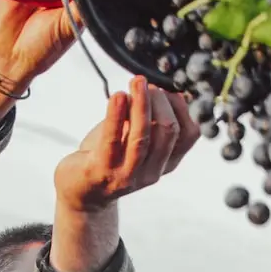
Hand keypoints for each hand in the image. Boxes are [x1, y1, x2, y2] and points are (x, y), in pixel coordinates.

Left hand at [54, 77, 199, 213]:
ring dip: (141, 103)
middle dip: (159, 100)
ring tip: (136, 82)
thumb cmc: (109, 156)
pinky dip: (116, 114)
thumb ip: (152, 119)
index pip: (189, 133)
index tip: (165, 89)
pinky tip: (118, 96)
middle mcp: (152, 172)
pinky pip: (112, 139)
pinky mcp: (102, 170)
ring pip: (144, 135)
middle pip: (168, 130)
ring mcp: (127, 174)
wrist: (81, 189)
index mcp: (166, 163)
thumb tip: (168, 89)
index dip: (181, 106)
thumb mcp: (137, 138)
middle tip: (144, 83)